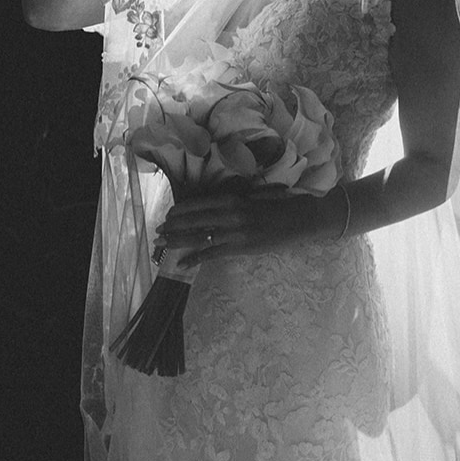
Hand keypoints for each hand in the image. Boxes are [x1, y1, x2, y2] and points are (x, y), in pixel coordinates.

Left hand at [158, 187, 345, 267]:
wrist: (302, 219)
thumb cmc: (281, 205)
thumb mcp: (255, 196)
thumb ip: (236, 200)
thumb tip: (216, 205)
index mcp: (233, 199)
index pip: (198, 204)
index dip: (180, 210)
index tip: (168, 214)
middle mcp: (230, 214)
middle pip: (194, 221)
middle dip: (173, 226)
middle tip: (157, 231)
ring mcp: (235, 232)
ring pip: (199, 237)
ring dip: (178, 241)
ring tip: (162, 245)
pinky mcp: (241, 248)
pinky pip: (213, 254)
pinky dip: (195, 259)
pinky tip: (181, 264)